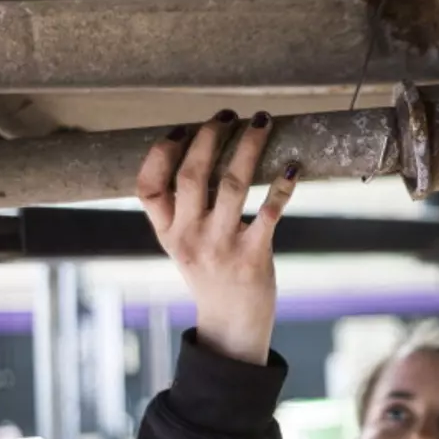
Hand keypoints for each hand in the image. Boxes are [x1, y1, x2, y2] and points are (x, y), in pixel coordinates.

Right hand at [137, 109, 298, 364]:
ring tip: (261, 120)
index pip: (148, 187)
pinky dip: (281, 186)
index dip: (160, 153)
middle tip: (227, 114)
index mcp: (168, 233)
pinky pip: (269, 212)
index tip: (180, 128)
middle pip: (193, 175)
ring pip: (233, 184)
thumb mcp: (182, 245)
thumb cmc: (211, 274)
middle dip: (210, 136)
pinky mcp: (253, 256)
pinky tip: (290, 166)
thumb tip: (196, 151)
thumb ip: (181, 209)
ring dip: (249, 147)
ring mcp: (221, 247)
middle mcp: (190, 238)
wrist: (232, 324)